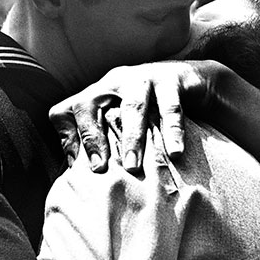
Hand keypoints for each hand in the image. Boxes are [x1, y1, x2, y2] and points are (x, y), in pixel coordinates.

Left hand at [49, 60, 225, 172]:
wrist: (193, 80)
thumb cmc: (153, 111)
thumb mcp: (123, 122)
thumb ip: (106, 143)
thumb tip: (84, 183)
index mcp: (97, 94)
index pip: (66, 110)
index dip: (66, 138)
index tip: (74, 169)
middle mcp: (114, 82)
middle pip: (89, 105)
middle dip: (91, 137)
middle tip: (99, 169)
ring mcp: (143, 77)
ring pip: (132, 107)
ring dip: (131, 137)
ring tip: (132, 167)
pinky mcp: (173, 79)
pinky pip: (170, 106)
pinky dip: (172, 130)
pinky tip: (175, 153)